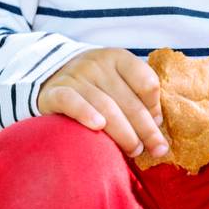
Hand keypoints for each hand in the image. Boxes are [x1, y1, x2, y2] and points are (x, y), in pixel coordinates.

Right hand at [38, 48, 169, 157]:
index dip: (155, 106)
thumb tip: (156, 122)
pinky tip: (98, 126)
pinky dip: (86, 113)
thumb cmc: (95, 84)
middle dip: (146, 128)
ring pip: (106, 106)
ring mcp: (76, 76)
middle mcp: (98, 64)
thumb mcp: (116, 79)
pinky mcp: (55, 91)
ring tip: (135, 150)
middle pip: (129, 100)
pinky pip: (72, 102)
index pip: (146, 81)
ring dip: (124, 132)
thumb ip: (136, 95)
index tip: (158, 124)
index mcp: (118, 58)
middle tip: (156, 149)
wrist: (51, 74)